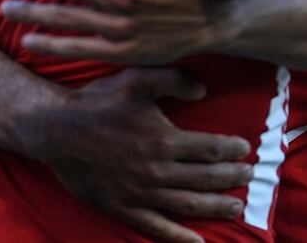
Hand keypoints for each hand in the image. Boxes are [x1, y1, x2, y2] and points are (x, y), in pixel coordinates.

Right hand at [36, 67, 251, 241]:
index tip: (245, 149)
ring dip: (216, 205)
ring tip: (236, 205)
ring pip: (189, 204)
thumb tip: (204, 89)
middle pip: (206, 178)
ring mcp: (141, 194)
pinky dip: (181, 238)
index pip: (210, 148)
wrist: (56, 130)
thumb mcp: (134, 79)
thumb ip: (171, 80)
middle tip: (250, 177)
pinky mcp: (123, 209)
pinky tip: (198, 242)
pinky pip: (158, 229)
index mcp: (164, 139)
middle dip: (232, 177)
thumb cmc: (97, 102)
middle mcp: (157, 170)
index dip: (232, 149)